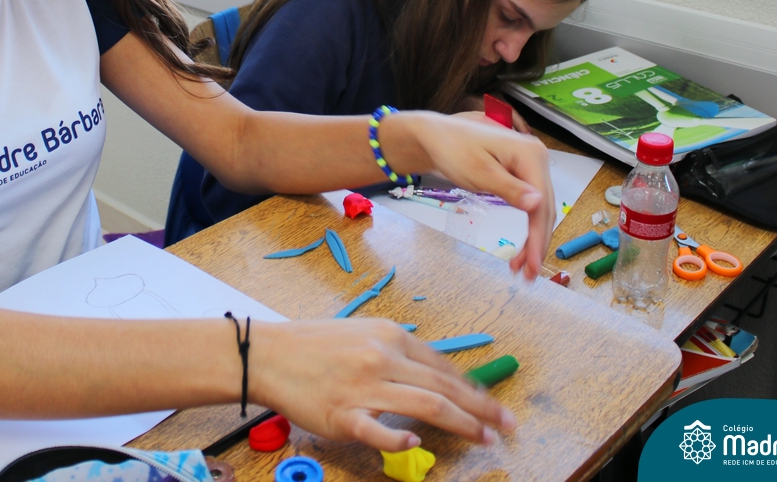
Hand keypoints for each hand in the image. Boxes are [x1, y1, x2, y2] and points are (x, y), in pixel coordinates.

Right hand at [249, 319, 515, 450]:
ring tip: (483, 438)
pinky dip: (399, 439)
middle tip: (507, 426)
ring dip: (463, 424)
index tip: (493, 407)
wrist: (270, 354)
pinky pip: (378, 430)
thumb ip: (396, 352)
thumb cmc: (314, 345)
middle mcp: (383, 358)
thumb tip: (431, 373)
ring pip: (427, 405)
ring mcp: (365, 387)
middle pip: (445, 386)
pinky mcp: (344, 414)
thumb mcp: (363, 333)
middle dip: (482, 408)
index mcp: (390, 337)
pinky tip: (415, 443)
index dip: (474, 389)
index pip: (443, 367)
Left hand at [391, 112, 554, 278]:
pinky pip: (530, 203)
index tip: (533, 265)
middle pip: (545, 208)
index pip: (542, 203)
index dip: (538, 237)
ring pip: (540, 209)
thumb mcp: (479, 172)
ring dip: (534, 239)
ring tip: (521, 267)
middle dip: (537, 243)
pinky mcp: (522, 173)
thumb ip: (509, 189)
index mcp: (530, 154)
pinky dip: (527, 226)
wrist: (436, 137)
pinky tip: (522, 247)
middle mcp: (537, 158)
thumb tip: (538, 204)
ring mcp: (531, 165)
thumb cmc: (453, 150)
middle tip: (527, 274)